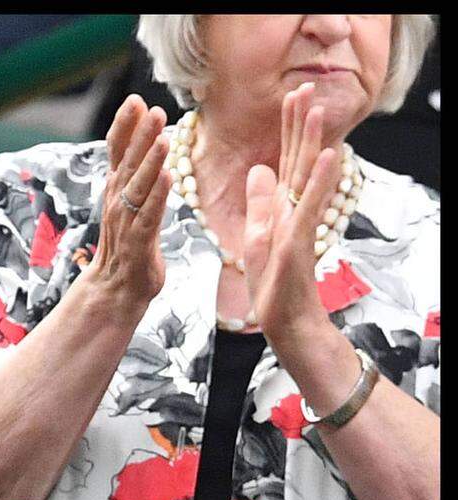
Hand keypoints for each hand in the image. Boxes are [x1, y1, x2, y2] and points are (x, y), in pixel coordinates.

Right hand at [86, 97, 169, 307]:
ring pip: (139, 187)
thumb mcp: (129, 201)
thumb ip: (136, 167)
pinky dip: (157, 196)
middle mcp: (117, 201)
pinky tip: (167, 178)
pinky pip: (149, 216)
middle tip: (153, 110)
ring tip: (163, 139)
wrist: (115, 290)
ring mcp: (126, 222)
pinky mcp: (139, 243)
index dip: (124, 126)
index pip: (117, 151)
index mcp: (116, 188)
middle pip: (128, 163)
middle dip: (140, 136)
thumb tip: (148, 132)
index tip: (134, 100)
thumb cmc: (127, 243)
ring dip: (150, 163)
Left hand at [242, 83, 336, 348]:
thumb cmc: (274, 288)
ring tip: (317, 110)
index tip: (291, 98)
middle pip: (297, 162)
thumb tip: (259, 170)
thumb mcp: (257, 240)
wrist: (287, 323)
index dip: (287, 131)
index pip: (284, 163)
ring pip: (306, 178)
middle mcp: (294, 213)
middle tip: (305, 88)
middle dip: (299, 125)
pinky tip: (329, 156)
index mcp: (281, 211)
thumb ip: (260, 205)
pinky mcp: (299, 243)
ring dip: (312, 143)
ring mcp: (298, 226)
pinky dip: (320, 182)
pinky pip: (311, 208)